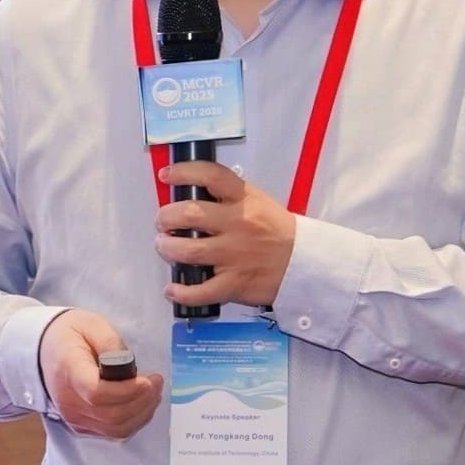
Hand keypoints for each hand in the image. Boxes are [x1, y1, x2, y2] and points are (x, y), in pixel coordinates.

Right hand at [38, 307, 163, 439]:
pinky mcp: (81, 426)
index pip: (97, 393)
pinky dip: (134, 422)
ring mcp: (73, 417)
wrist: (44, 351)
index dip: (127, 391)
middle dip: (142, 402)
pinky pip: (112, 432)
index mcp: (68, 371)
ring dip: (142, 414)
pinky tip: (142, 404)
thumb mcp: (91, 324)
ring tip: (153, 393)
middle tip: (157, 382)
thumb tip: (128, 366)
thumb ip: (111, 342)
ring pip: (115, 428)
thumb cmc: (70, 335)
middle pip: (111, 415)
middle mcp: (68, 401)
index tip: (148, 380)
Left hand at [153, 161, 297, 309]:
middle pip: (190, 214)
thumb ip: (228, 196)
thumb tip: (189, 194)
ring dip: (167, 249)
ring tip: (164, 247)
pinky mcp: (234, 284)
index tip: (167, 175)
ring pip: (189, 251)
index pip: (211, 176)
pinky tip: (172, 289)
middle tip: (162, 222)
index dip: (184, 172)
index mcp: (244, 200)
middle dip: (166, 217)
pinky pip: (202, 291)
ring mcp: (234, 256)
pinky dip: (182, 292)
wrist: (303, 262)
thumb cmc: (275, 230)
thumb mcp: (257, 201)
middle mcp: (237, 225)